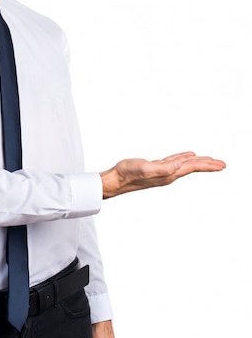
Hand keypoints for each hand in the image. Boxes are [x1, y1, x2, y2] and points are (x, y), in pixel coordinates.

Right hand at [100, 151, 225, 198]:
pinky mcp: (156, 168)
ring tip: (210, 161)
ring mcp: (162, 172)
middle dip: (208, 166)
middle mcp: (168, 174)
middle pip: (192, 168)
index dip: (207, 165)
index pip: (192, 168)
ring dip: (198, 163)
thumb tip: (178, 166)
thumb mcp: (144, 168)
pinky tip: (187, 157)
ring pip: (185, 165)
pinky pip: (175, 162)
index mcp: (168, 174)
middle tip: (223, 164)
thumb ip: (162, 168)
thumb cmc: (127, 174)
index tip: (221, 165)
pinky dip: (184, 159)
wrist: (115, 180)